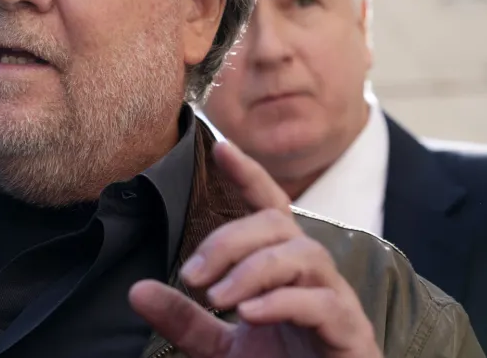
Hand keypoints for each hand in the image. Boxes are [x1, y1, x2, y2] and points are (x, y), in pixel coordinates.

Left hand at [129, 141, 379, 357]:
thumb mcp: (220, 347)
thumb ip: (185, 319)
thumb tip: (136, 290)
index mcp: (285, 270)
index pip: (271, 208)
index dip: (249, 175)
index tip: (220, 148)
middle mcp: (314, 276)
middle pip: (280, 226)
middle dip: (231, 241)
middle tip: (193, 275)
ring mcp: (336, 302)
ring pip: (303, 255)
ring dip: (253, 270)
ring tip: (218, 298)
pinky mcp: (350, 332)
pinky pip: (322, 303)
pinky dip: (282, 303)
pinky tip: (250, 314)